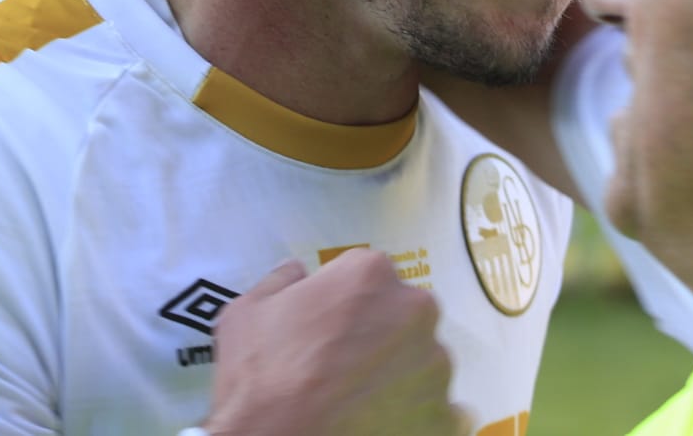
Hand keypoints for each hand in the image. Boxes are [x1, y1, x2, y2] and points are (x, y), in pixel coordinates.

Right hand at [205, 251, 471, 435]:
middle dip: (379, 335)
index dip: (345, 301)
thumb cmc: (260, 378)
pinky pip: (436, 412)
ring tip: (357, 403)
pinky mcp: (445, 417)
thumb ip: (281, 281)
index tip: (327, 327)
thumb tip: (296, 273)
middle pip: (402, 314)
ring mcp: (435, 367)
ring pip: (421, 363)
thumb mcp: (247, 312)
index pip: (367, 274)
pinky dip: (413, 418)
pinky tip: (379, 426)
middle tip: (342, 367)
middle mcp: (414, 311)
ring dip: (398, 376)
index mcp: (370, 274)